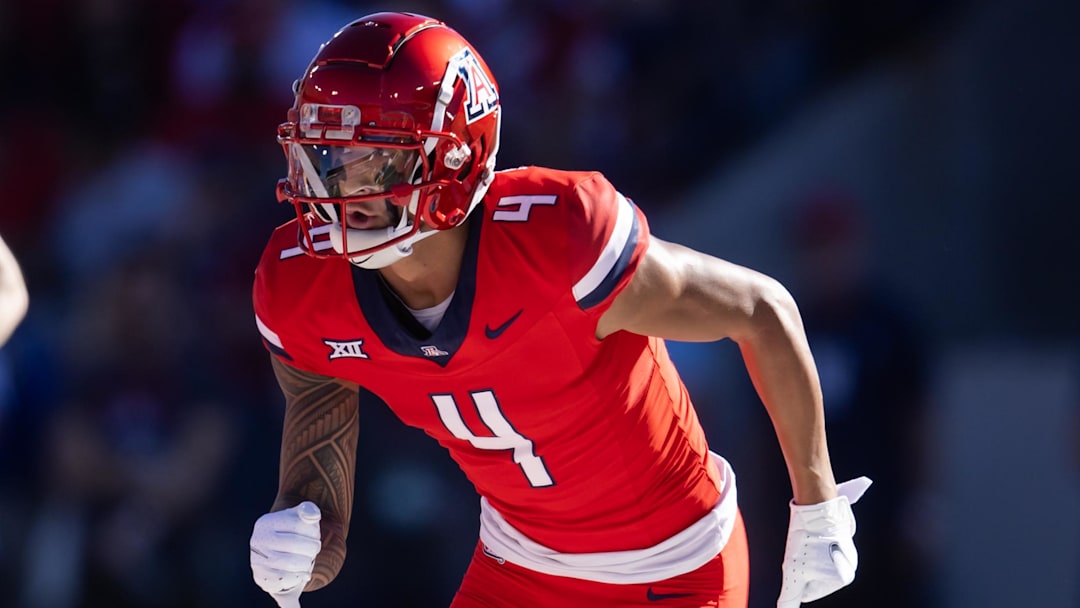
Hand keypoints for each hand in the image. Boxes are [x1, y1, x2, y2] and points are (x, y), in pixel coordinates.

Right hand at [250, 501, 321, 606]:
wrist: (274, 555)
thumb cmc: (292, 533)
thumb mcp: (299, 518)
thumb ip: (308, 512)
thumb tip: (312, 515)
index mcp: (267, 522)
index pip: (298, 525)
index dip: (313, 532)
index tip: (315, 535)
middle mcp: (258, 540)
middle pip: (294, 544)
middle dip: (312, 548)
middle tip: (314, 549)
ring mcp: (257, 559)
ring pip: (290, 563)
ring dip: (306, 563)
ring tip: (309, 561)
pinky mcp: (260, 577)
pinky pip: (284, 579)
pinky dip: (298, 577)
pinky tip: (302, 573)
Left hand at [776, 477, 871, 607]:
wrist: (816, 505)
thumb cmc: (806, 539)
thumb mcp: (793, 572)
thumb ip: (790, 596)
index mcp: (842, 579)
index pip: (809, 591)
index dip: (796, 577)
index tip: (799, 560)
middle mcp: (849, 567)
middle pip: (813, 577)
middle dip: (803, 567)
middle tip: (801, 550)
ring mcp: (848, 551)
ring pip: (816, 563)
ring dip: (807, 556)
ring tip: (806, 541)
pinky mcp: (843, 537)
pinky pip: (821, 547)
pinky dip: (813, 543)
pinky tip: (810, 534)